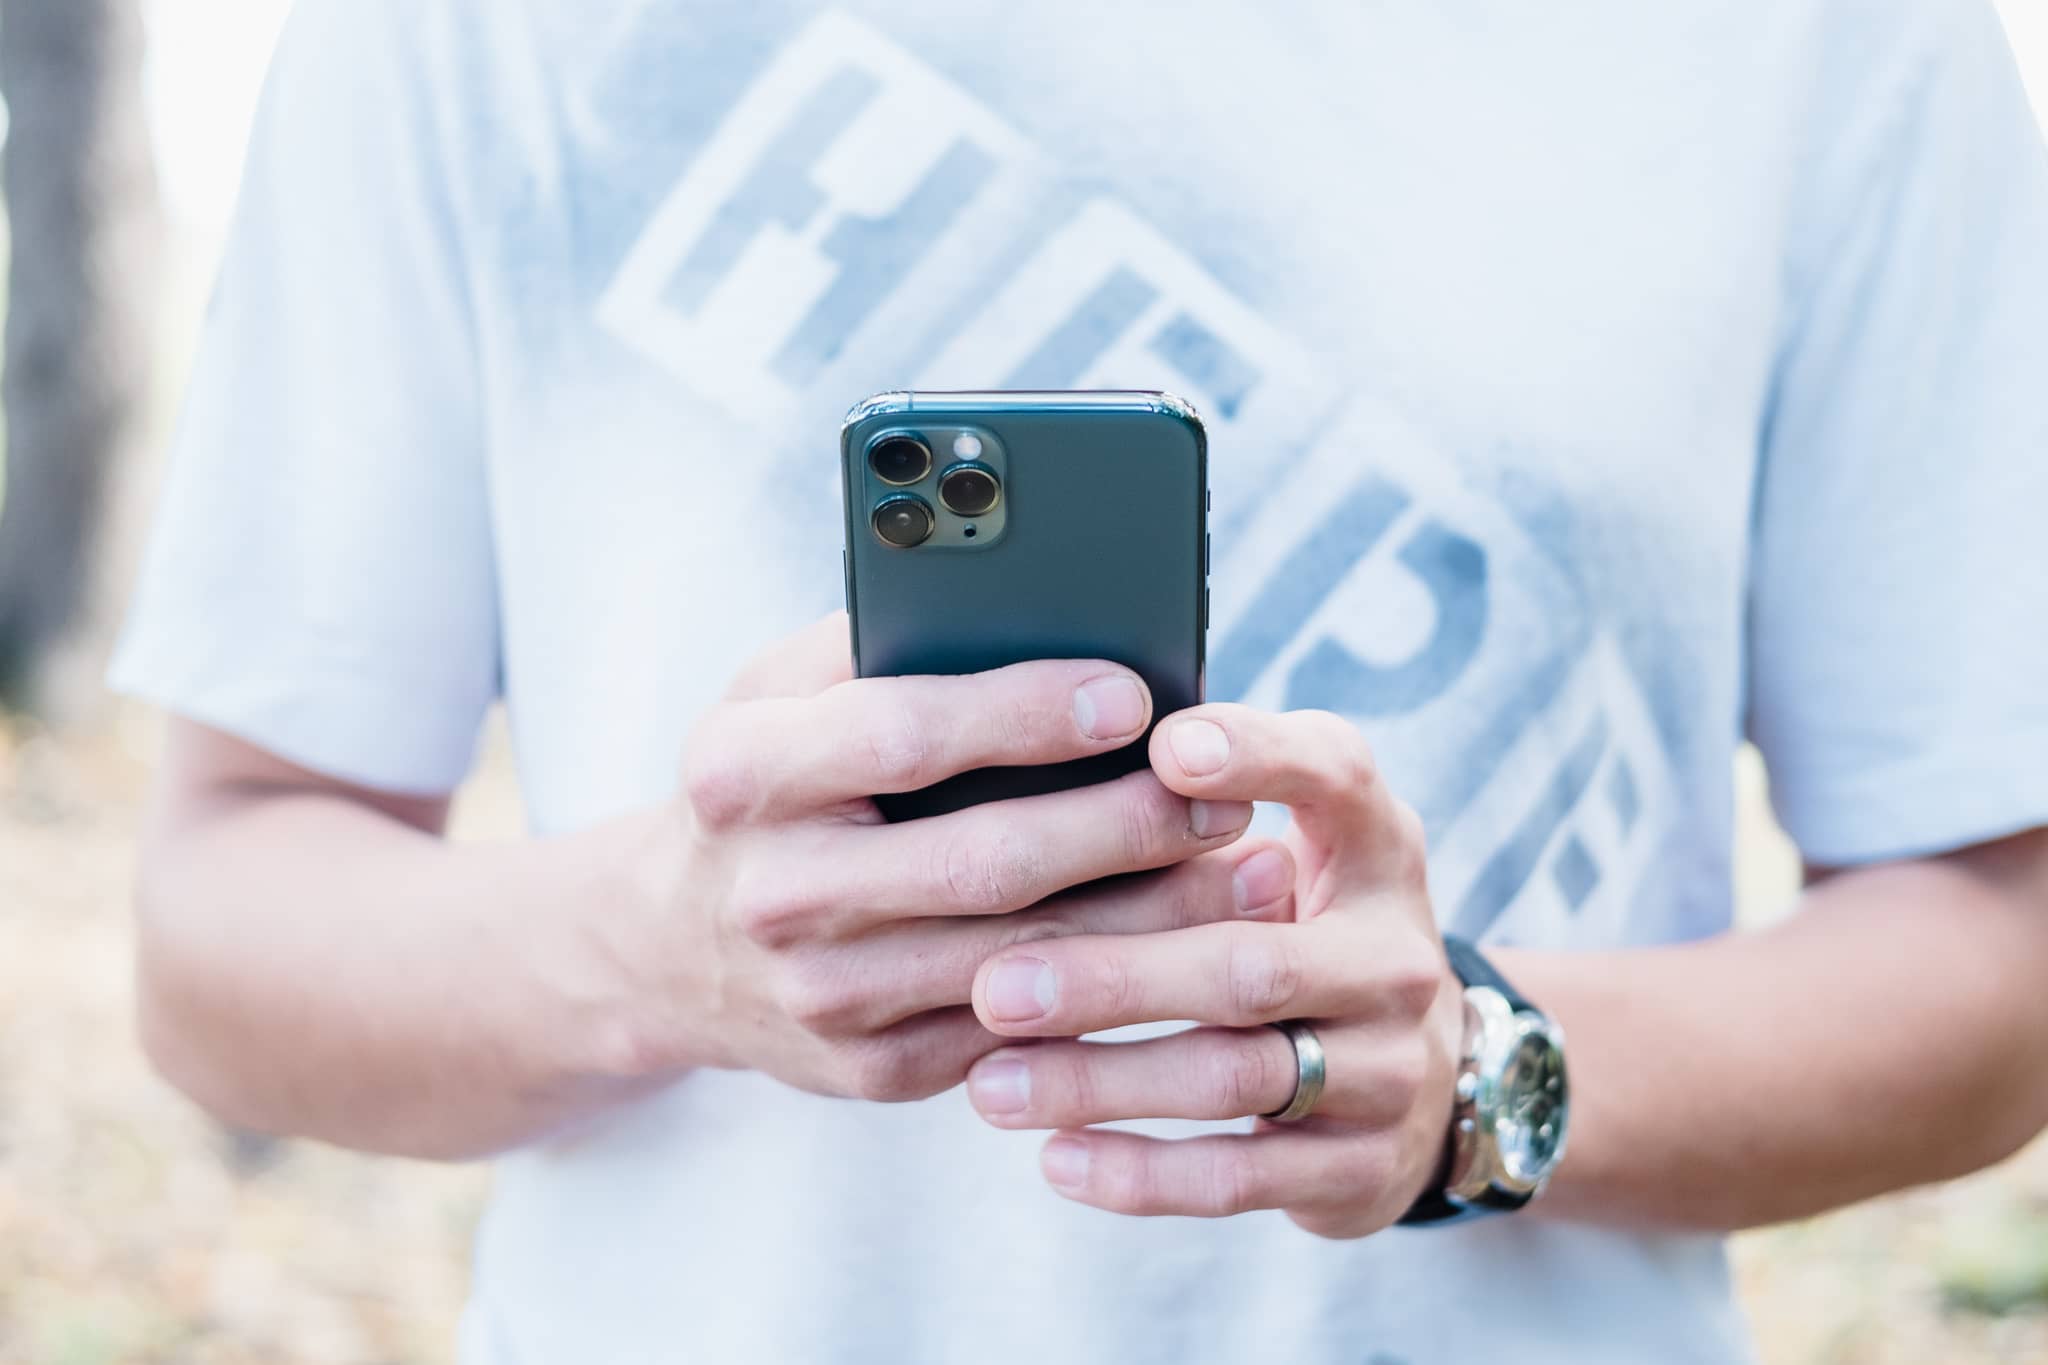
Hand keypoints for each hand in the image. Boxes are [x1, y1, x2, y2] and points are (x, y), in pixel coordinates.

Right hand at [585, 616, 1297, 1104]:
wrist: (667, 949)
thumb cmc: (761, 786)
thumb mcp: (774, 694)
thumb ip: (875, 643)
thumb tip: (1025, 601)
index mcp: (742, 772)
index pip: (902, 736)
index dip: (1026, 714)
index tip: (1136, 693)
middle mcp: (775, 890)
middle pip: (984, 862)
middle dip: (1125, 826)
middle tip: (1226, 792)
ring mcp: (822, 996)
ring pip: (1022, 962)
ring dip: (1153, 918)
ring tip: (1249, 868)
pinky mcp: (872, 1069)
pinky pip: (1021, 1032)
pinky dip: (1116, 992)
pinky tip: (1188, 947)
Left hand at [963, 705, 1462, 1238]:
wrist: (1414, 1076)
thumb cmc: (1294, 926)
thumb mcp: (1287, 851)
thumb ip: (1195, 815)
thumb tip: (1040, 772)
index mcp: (1376, 846)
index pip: (1338, 777)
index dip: (1260, 757)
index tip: (1164, 747)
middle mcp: (1397, 955)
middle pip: (1252, 966)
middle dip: (1115, 979)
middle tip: (993, 986)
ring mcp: (1392, 1069)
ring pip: (1235, 1078)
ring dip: (1101, 1084)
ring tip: (990, 1085)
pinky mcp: (1365, 1168)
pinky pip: (1241, 1180)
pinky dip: (1141, 1174)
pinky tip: (1055, 1159)